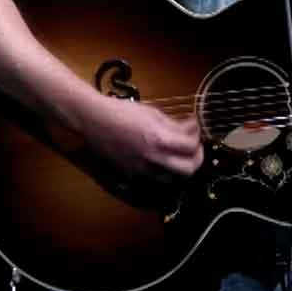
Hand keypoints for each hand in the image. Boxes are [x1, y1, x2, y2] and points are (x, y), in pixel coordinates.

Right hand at [82, 97, 203, 179]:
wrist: (93, 121)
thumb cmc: (123, 112)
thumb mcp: (153, 113)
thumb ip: (174, 125)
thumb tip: (192, 129)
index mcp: (159, 140)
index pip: (191, 146)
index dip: (198, 135)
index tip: (195, 126)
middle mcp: (153, 159)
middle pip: (189, 170)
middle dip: (197, 157)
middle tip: (194, 145)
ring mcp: (142, 170)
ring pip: (174, 179)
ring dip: (182, 166)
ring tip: (180, 152)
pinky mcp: (132, 175)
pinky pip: (157, 178)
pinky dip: (165, 171)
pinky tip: (162, 157)